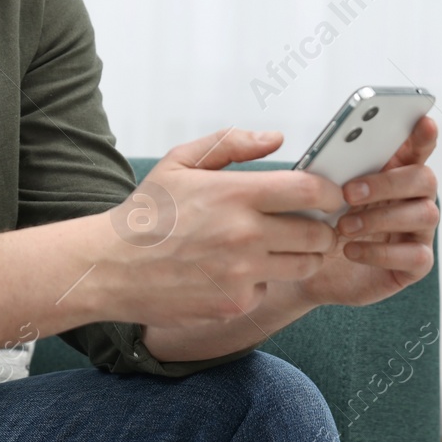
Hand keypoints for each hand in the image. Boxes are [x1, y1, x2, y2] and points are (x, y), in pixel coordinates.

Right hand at [100, 127, 343, 331]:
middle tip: (304, 224)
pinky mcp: (235, 303)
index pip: (310, 191)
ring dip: (299, 256)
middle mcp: (243, 234)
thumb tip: (276, 139)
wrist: (110, 267)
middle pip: (318, 234)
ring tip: (274, 247)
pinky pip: (268, 289)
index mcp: (233, 194)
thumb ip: (230, 144)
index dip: (330, 193)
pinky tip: (232, 271)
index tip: (329, 195)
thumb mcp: (179, 163)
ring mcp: (241, 273)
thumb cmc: (146, 213)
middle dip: (319, 228)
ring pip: (303, 265)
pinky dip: (259, 282)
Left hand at [292, 115, 439, 307]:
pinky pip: (415, 255)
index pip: (416, 149)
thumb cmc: (320, 223)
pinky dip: (380, 253)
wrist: (308, 268)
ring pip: (424, 214)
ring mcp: (418, 232)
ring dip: (380, 218)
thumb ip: (333, 171)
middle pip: (424, 178)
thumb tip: (334, 151)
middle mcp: (413, 200)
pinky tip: (351, 251)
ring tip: (343, 226)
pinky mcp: (415, 264)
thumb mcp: (321, 194)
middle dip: (387, 182)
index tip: (424, 122)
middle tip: (349, 193)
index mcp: (393, 174)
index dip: (423, 136)